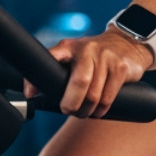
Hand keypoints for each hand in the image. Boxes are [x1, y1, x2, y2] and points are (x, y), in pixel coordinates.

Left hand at [39, 30, 155, 117]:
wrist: (126, 43)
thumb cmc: (93, 56)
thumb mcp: (73, 55)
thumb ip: (57, 69)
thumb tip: (34, 94)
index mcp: (68, 47)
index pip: (49, 58)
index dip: (37, 78)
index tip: (30, 94)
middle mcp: (86, 49)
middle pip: (79, 82)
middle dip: (71, 103)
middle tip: (67, 110)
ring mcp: (105, 58)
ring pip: (94, 94)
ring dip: (86, 110)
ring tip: (83, 112)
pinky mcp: (120, 68)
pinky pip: (108, 97)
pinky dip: (101, 110)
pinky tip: (97, 110)